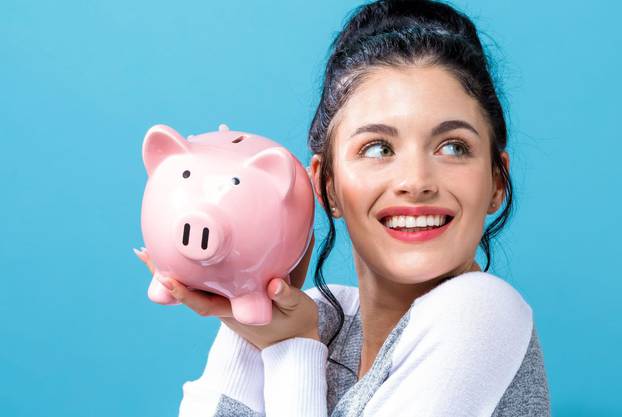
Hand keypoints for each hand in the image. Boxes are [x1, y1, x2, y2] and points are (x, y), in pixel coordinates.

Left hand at [133, 232, 319, 349]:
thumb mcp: (297, 309)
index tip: (166, 279)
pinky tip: (179, 249)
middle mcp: (223, 306)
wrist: (294, 340)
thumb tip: (273, 283)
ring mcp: (224, 300)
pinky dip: (188, 266)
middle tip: (143, 252)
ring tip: (150, 246)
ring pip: (192, 283)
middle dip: (164, 273)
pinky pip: (203, 279)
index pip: (203, 304)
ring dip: (171, 267)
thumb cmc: (294, 324)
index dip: (183, 293)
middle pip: (187, 291)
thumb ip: (286, 296)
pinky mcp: (228, 293)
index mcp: (236, 311)